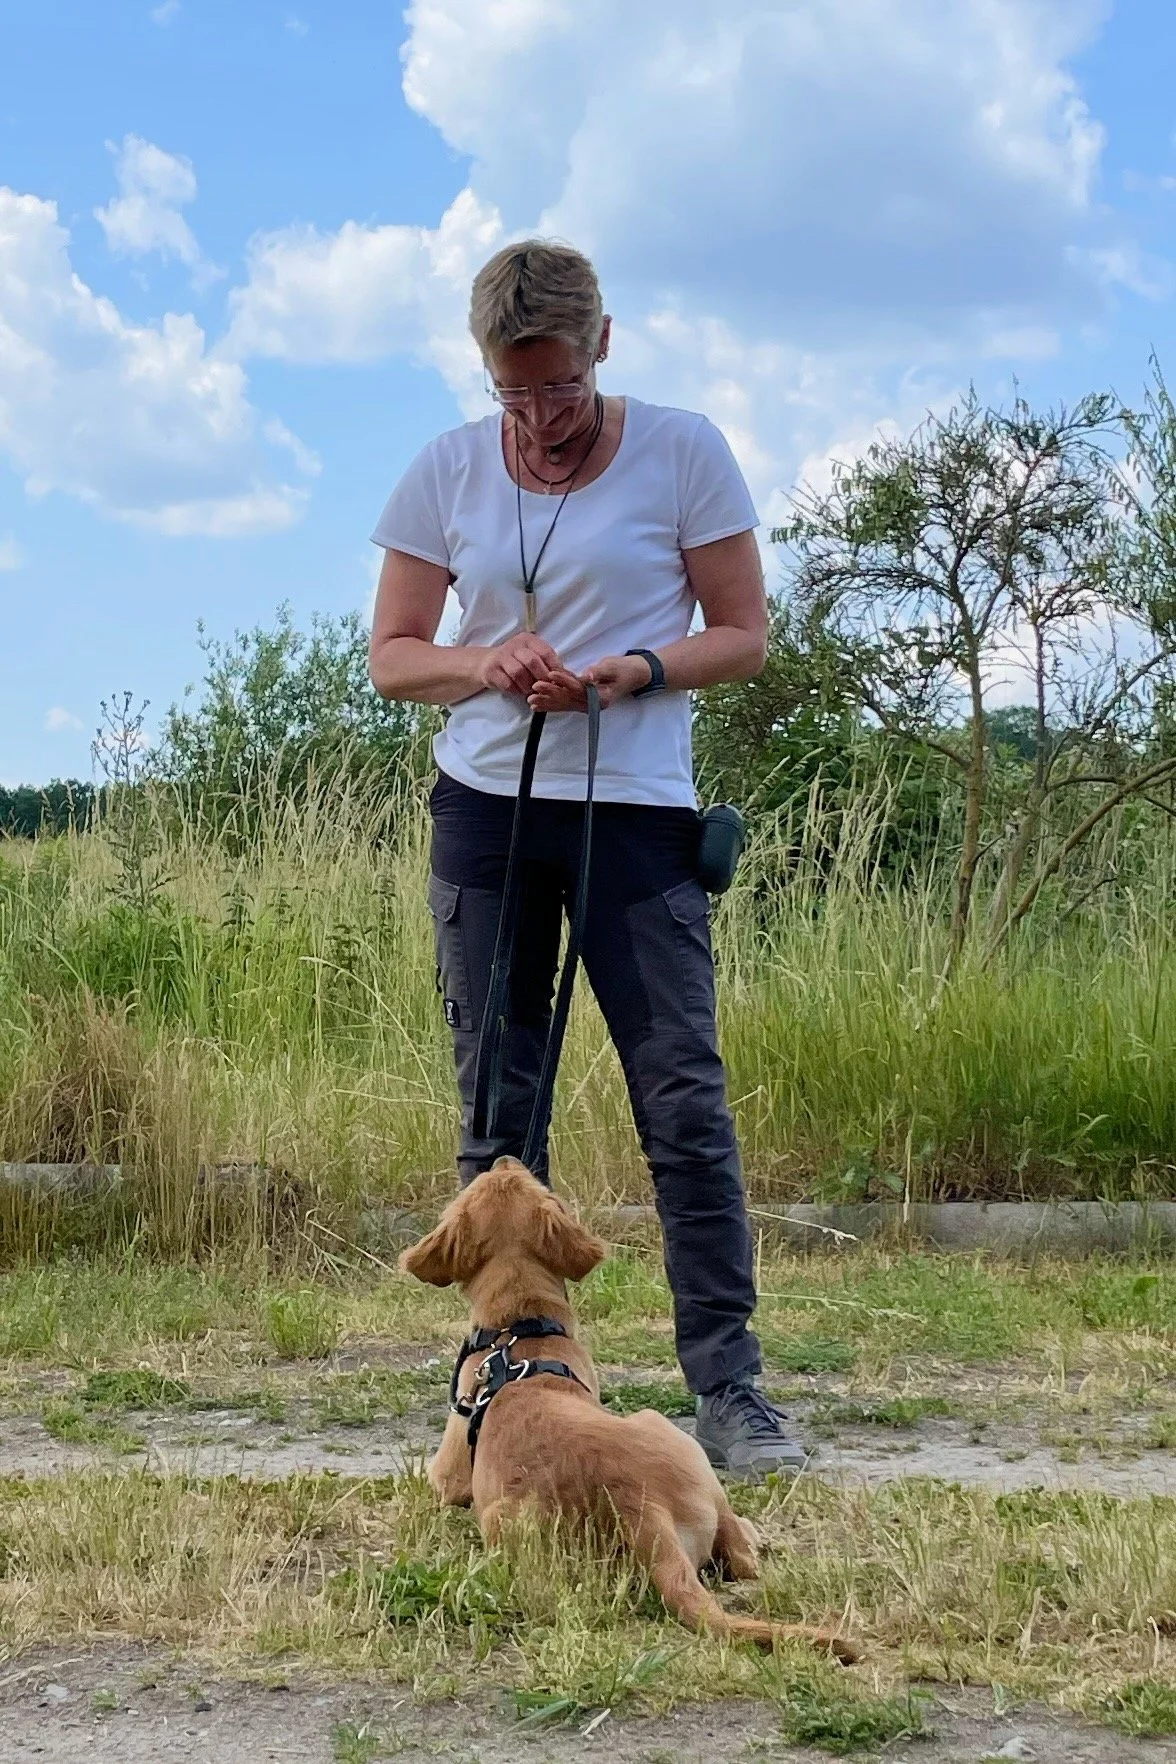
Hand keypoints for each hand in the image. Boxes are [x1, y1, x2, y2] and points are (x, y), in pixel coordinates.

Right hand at [478, 633, 561, 696]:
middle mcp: (514, 645)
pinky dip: (516, 690)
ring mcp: (501, 656)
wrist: (487, 663)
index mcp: (528, 639)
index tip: (558, 680)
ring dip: (528, 686)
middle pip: (532, 661)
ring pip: (519, 673)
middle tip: (545, 688)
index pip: (546, 652)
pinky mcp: (491, 670)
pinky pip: (507, 683)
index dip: (554, 668)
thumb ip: (547, 663)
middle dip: (541, 678)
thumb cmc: (516, 661)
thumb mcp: (531, 656)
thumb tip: (567, 677)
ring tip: (531, 691)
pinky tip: (519, 691)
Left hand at [527, 653, 652, 712]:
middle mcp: (593, 704)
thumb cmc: (624, 669)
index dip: (564, 682)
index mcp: (601, 697)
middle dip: (550, 694)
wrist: (634, 675)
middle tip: (534, 689)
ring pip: (564, 704)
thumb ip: (599, 672)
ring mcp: (587, 705)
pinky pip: (565, 705)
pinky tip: (538, 706)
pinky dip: (552, 705)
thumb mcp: (613, 667)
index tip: (551, 675)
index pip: (579, 690)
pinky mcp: (583, 702)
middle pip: (569, 699)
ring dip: (547, 702)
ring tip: (530, 701)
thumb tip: (585, 676)